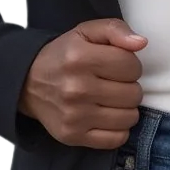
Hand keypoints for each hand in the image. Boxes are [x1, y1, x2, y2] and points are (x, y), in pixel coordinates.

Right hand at [18, 18, 146, 148]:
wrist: (28, 82)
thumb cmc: (65, 54)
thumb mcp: (86, 31)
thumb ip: (116, 29)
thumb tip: (141, 43)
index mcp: (81, 57)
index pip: (131, 65)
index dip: (132, 64)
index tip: (120, 64)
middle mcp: (76, 88)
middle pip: (133, 93)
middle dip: (130, 85)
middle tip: (115, 82)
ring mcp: (74, 116)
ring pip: (129, 117)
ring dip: (127, 107)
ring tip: (113, 98)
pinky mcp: (73, 136)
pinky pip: (116, 139)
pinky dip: (119, 128)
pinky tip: (108, 115)